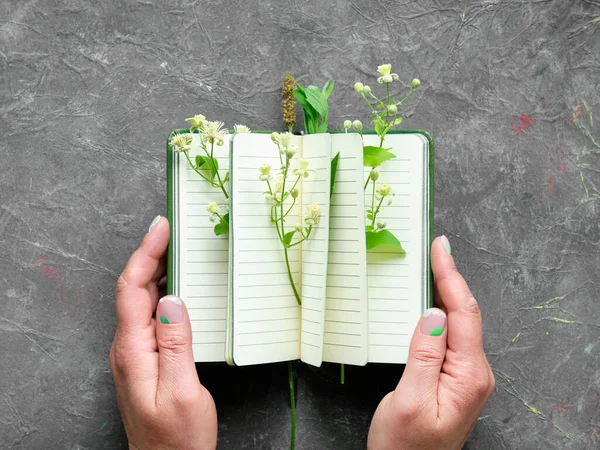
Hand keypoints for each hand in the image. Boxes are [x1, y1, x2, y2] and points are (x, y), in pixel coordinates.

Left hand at [110, 216, 216, 448]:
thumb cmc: (177, 438)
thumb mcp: (183, 391)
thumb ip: (176, 343)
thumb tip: (172, 299)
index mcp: (134, 351)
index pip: (132, 290)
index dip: (145, 254)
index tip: (160, 228)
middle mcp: (128, 348)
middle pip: (133, 290)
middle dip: (150, 254)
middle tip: (171, 229)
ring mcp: (135, 353)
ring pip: (141, 300)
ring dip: (156, 270)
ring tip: (175, 249)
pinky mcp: (146, 358)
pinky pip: (149, 315)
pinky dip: (162, 291)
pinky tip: (176, 286)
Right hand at [368, 236, 493, 449]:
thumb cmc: (405, 447)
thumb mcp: (409, 400)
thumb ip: (424, 355)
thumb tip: (433, 313)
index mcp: (468, 376)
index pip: (463, 313)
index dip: (451, 276)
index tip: (441, 249)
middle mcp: (474, 373)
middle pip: (465, 313)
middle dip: (451, 277)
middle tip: (436, 249)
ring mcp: (466, 376)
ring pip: (458, 323)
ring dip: (446, 293)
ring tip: (434, 267)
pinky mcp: (454, 377)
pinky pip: (451, 337)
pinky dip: (441, 312)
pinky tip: (433, 302)